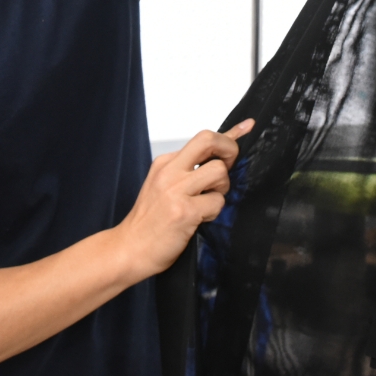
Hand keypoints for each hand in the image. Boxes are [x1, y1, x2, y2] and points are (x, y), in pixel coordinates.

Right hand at [115, 118, 252, 279]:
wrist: (128, 249)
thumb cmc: (148, 222)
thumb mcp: (163, 187)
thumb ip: (188, 172)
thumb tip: (218, 161)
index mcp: (165, 163)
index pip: (202, 139)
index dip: (230, 134)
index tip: (247, 126)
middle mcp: (170, 171)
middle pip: (209, 140)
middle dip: (230, 150)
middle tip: (230, 168)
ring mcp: (176, 190)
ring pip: (219, 171)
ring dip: (221, 189)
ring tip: (207, 203)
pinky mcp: (184, 211)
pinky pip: (217, 202)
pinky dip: (214, 212)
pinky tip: (200, 220)